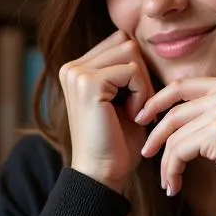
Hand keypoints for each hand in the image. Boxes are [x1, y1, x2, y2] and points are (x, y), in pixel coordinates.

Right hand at [59, 30, 154, 193]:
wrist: (102, 173)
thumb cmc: (117, 142)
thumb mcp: (124, 98)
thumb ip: (127, 70)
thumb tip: (141, 43)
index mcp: (77, 69)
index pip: (120, 42)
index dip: (137, 70)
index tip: (136, 101)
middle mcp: (72, 67)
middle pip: (126, 43)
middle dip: (142, 75)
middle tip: (138, 108)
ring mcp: (77, 73)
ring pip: (130, 52)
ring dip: (143, 84)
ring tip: (135, 111)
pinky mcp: (88, 83)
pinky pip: (132, 71)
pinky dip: (142, 94)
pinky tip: (133, 115)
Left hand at [135, 75, 215, 215]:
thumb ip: (212, 113)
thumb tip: (171, 117)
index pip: (182, 86)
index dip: (157, 102)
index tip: (144, 119)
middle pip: (174, 109)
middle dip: (155, 133)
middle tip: (145, 152)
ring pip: (175, 134)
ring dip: (166, 162)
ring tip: (169, 182)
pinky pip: (179, 150)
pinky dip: (173, 170)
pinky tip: (176, 186)